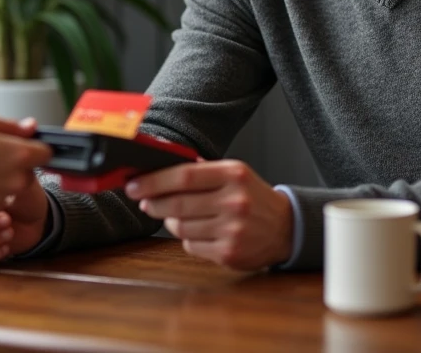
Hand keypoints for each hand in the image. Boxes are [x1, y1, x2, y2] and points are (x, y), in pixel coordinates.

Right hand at [0, 112, 49, 214]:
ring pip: (12, 185)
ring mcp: (3, 198)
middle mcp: (17, 180)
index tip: (21, 142)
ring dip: (2, 177)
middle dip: (17, 162)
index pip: (47, 151)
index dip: (34, 145)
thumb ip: (12, 125)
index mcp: (20, 155)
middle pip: (29, 169)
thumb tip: (32, 126)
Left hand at [125, 160, 292, 270]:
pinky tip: (198, 230)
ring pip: (181, 226)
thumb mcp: (235, 174)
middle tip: (144, 202)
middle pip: (178, 203)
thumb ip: (202, 170)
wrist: (285, 228)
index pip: (183, 176)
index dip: (153, 181)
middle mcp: (234, 201)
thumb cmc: (253, 197)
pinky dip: (187, 238)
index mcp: (234, 174)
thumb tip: (160, 167)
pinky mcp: (229, 253)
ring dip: (171, 221)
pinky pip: (191, 245)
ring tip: (177, 216)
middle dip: (154, 203)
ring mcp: (232, 230)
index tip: (134, 185)